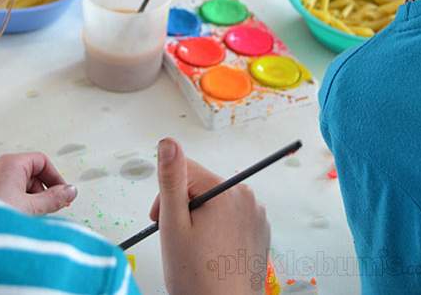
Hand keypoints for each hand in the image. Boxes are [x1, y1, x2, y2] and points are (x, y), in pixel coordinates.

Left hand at [0, 152, 76, 214]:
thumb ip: (53, 199)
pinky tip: (13, 220)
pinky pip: (2, 193)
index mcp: (10, 164)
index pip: (42, 161)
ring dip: (27, 200)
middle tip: (47, 208)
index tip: (62, 193)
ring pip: (16, 184)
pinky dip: (12, 203)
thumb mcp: (29, 208)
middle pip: (29, 173)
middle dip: (41, 191)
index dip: (55, 178)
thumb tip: (70, 192)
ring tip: (28, 218)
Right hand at [151, 139, 269, 294]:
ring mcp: (256, 214)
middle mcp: (246, 196)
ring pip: (215, 201)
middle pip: (201, 185)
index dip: (166, 195)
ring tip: (195, 250)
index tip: (161, 221)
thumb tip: (168, 142)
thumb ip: (170, 180)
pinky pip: (231, 216)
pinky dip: (218, 229)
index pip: (185, 170)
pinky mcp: (260, 230)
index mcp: (226, 191)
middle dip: (184, 207)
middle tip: (177, 240)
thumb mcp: (174, 226)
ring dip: (200, 218)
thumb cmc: (198, 278)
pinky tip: (211, 253)